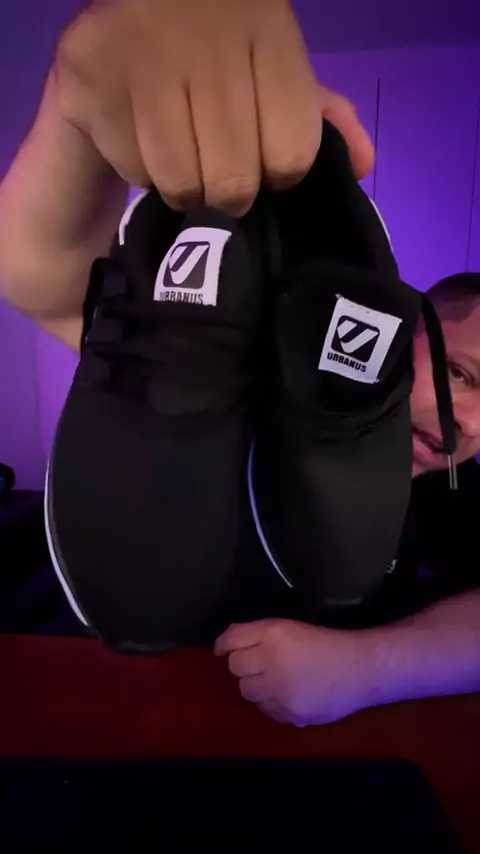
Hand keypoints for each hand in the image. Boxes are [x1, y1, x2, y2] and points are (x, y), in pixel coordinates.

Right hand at [54, 0, 373, 215]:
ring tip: (182, 156)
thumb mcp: (273, 70)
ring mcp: (143, 53)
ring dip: (184, 187)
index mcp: (265, 24)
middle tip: (218, 172)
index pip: (291, 152)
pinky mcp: (93, 76)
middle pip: (233, 180)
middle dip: (230, 194)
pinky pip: (134, 170)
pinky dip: (141, 171)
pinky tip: (142, 135)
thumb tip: (363, 163)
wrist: (125, 12)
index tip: (266, 162)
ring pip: (180, 182)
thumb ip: (319, 116)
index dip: (279, 174)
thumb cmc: (215, 51)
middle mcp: (205, 33)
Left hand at [215, 619, 371, 726]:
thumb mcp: (290, 627)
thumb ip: (257, 632)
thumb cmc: (325, 642)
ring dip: (255, 685)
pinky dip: (271, 703)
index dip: (224, 644)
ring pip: (247, 692)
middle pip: (236, 667)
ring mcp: (280, 691)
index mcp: (273, 634)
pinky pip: (266, 710)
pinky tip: (288, 695)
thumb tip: (228, 642)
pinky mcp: (290, 714)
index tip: (223, 649)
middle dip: (243, 665)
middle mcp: (271, 661)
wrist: (358, 669)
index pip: (231, 640)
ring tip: (274, 680)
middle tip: (258, 664)